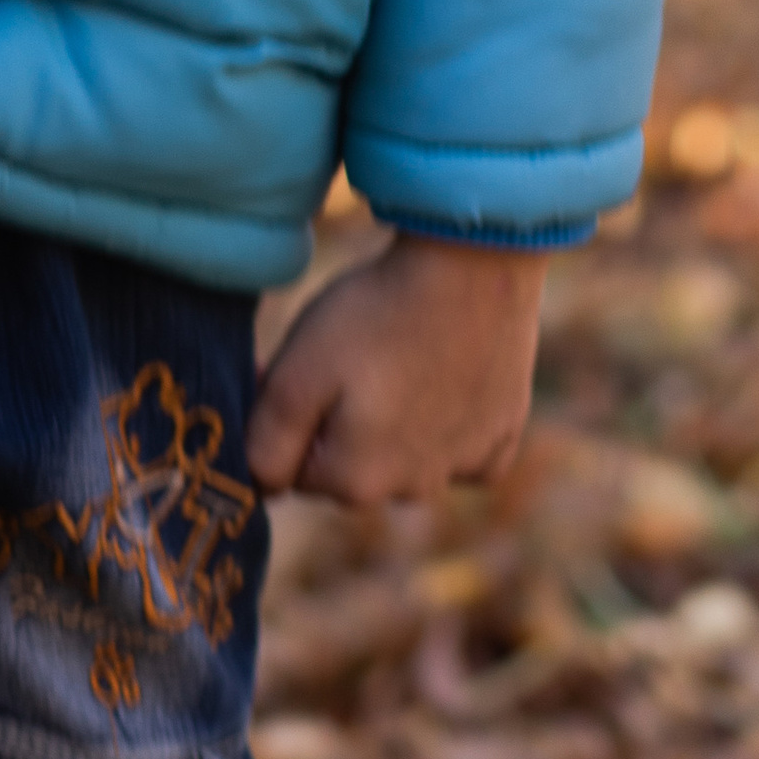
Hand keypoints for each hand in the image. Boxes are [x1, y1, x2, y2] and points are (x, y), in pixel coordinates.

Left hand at [245, 231, 547, 503]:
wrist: (473, 266)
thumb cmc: (375, 315)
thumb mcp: (297, 373)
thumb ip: (267, 445)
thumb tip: (257, 488)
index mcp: (358, 484)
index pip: (297, 471)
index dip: (291, 417)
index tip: (304, 367)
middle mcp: (413, 492)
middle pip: (353, 467)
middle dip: (341, 424)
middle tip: (352, 353)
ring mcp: (464, 466)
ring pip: (406, 456)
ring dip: (395, 422)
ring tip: (400, 351)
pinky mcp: (501, 438)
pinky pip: (460, 444)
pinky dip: (448, 417)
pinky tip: (446, 372)